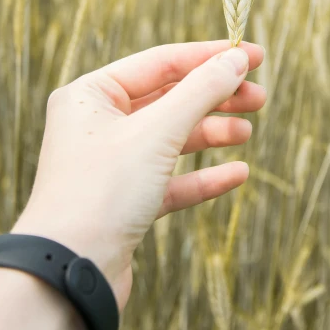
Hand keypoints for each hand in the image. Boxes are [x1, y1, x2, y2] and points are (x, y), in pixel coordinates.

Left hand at [12, 41, 265, 308]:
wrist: (69, 273)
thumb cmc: (102, 191)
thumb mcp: (158, 132)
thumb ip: (201, 91)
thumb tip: (236, 59)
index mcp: (92, 95)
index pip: (161, 62)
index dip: (210, 57)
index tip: (253, 56)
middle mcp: (98, 125)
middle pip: (169, 99)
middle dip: (216, 97)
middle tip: (259, 98)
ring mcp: (111, 164)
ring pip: (172, 139)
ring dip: (211, 133)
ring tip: (247, 133)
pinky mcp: (124, 202)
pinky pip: (171, 180)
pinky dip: (203, 176)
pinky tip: (238, 174)